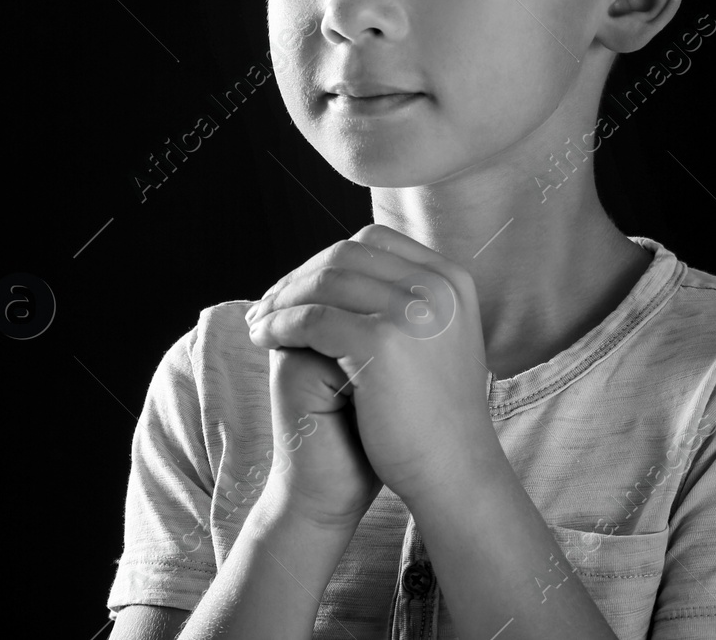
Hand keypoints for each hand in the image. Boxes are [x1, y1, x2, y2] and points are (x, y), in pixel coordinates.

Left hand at [246, 224, 497, 507]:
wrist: (456, 472)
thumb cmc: (436, 414)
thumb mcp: (435, 339)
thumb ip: (406, 301)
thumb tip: (350, 270)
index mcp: (451, 279)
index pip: (373, 243)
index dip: (326, 261)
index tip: (297, 287)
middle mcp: (438, 285)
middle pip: (345, 257)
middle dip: (299, 278)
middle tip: (266, 304)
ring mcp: (413, 311)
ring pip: (324, 284)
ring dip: (282, 300)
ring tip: (259, 323)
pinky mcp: (382, 342)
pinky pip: (311, 320)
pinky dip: (280, 325)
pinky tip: (264, 339)